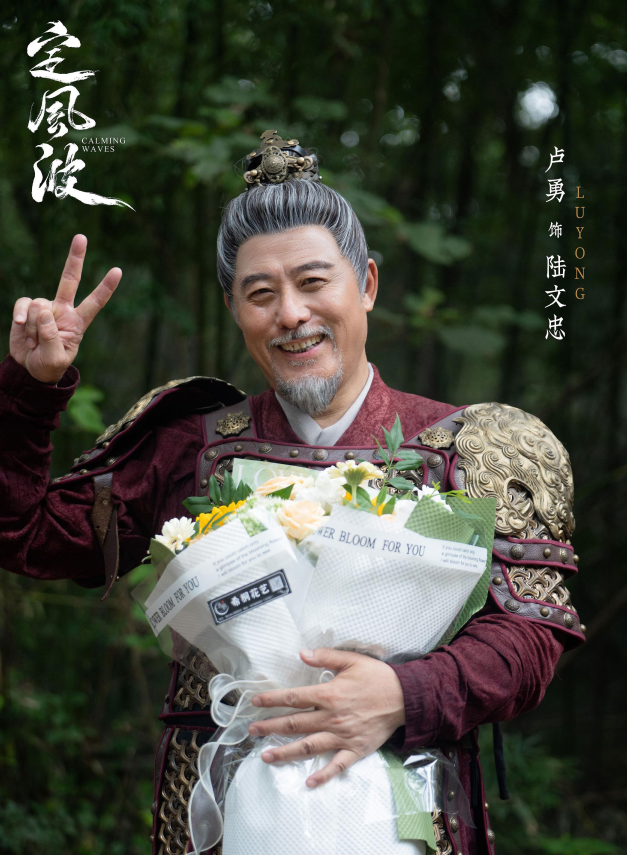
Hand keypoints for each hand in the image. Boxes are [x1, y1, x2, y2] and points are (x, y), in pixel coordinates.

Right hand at [10, 234, 121, 383]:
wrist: (29, 369)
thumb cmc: (48, 366)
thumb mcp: (54, 359)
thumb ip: (51, 337)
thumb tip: (43, 310)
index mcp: (78, 322)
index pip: (95, 303)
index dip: (105, 288)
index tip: (117, 271)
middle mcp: (63, 310)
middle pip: (70, 280)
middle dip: (75, 258)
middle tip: (81, 237)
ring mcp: (45, 307)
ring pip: (39, 305)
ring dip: (34, 326)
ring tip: (34, 341)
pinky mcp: (28, 308)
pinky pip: (24, 304)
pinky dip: (21, 315)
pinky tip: (20, 325)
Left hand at [248, 648, 405, 787]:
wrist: (405, 698)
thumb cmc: (377, 677)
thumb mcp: (352, 659)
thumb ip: (325, 657)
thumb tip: (302, 653)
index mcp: (329, 694)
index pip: (293, 698)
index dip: (272, 699)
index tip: (256, 702)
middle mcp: (331, 717)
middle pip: (295, 724)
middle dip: (271, 727)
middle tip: (252, 730)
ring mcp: (342, 736)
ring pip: (308, 746)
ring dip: (286, 752)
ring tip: (266, 756)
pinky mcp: (355, 750)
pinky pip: (336, 766)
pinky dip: (323, 775)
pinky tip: (309, 782)